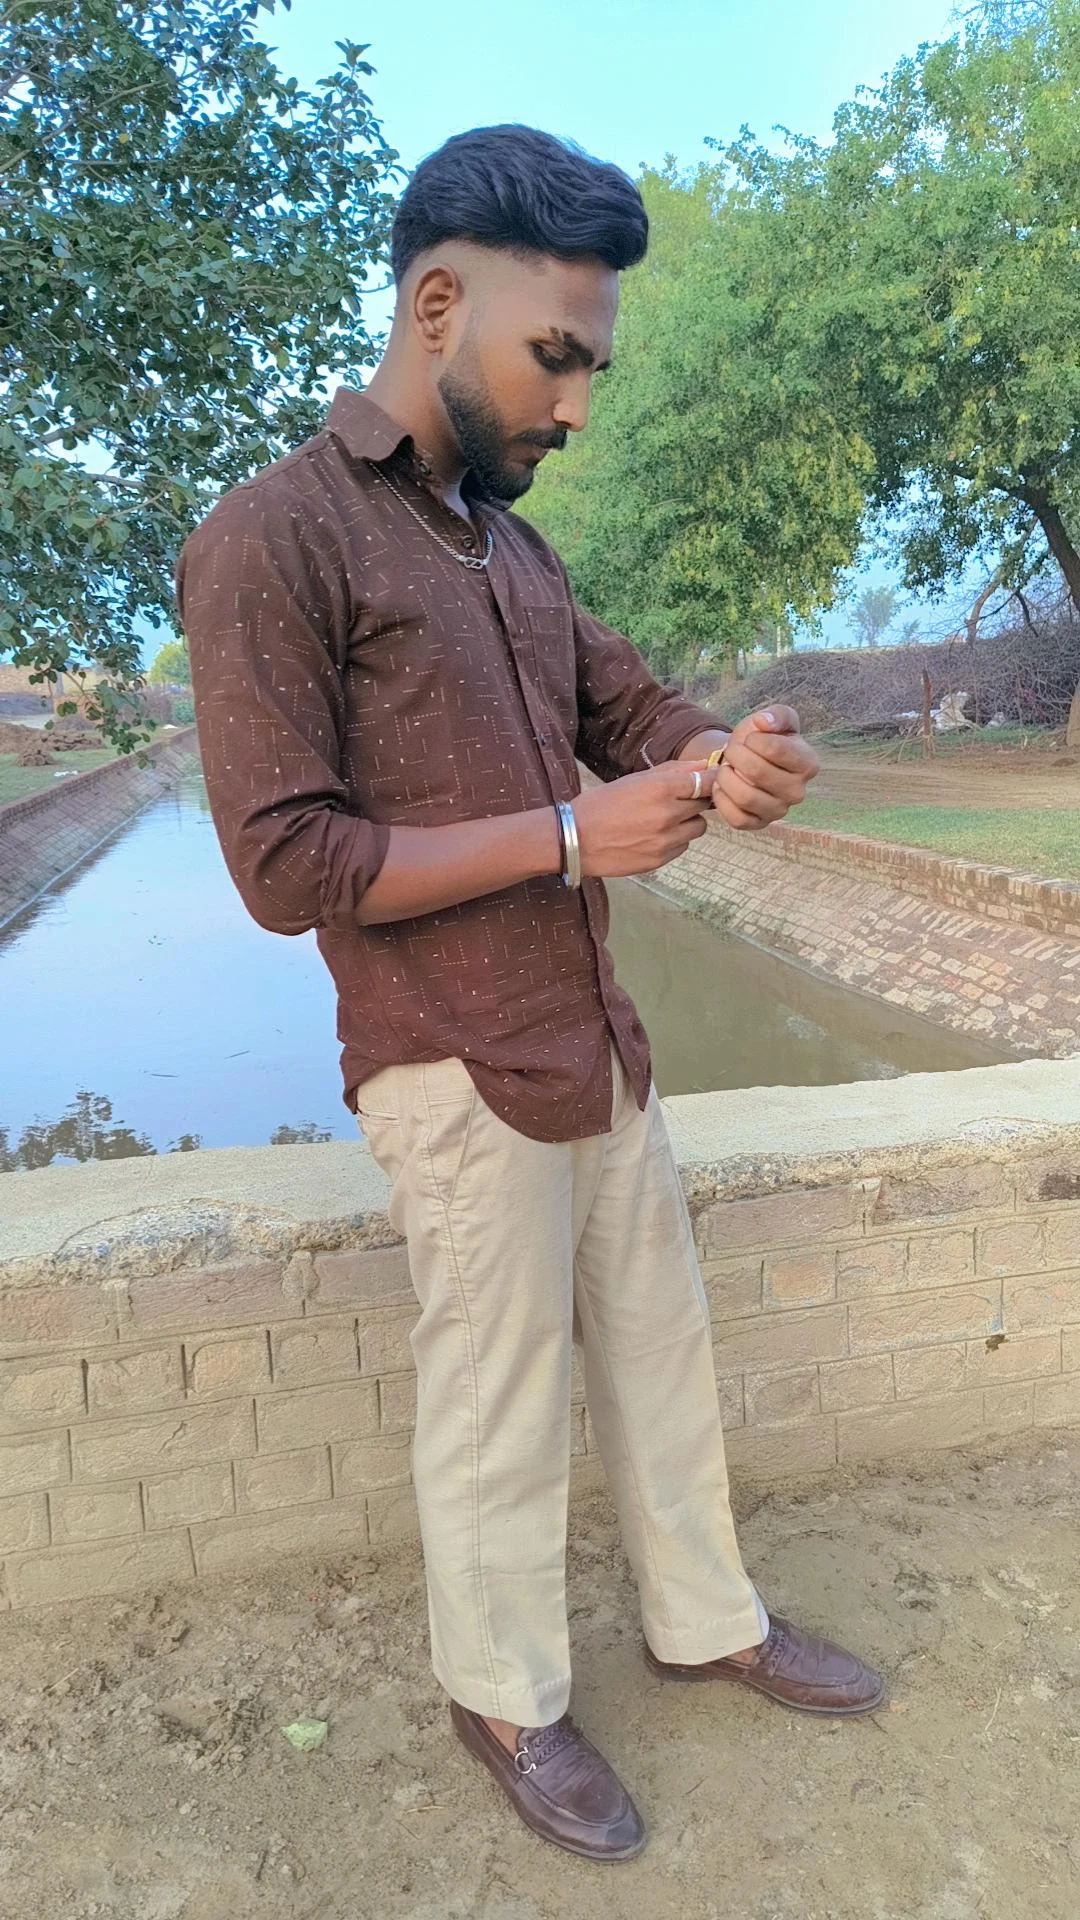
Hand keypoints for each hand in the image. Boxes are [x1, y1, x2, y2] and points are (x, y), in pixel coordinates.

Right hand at [573, 762, 712, 876]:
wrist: (574, 838)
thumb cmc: (601, 804)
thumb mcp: (634, 779)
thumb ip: (672, 771)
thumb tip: (704, 765)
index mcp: (661, 788)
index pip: (707, 782)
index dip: (711, 781)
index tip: (707, 782)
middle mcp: (668, 814)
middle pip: (704, 805)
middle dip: (695, 801)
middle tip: (675, 801)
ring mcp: (666, 840)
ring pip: (698, 828)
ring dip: (687, 822)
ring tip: (662, 820)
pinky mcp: (660, 860)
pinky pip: (682, 846)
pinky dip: (675, 840)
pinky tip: (652, 836)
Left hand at [710, 706, 818, 830]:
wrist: (748, 760)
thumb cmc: (763, 738)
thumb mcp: (774, 719)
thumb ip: (776, 714)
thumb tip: (764, 722)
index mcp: (808, 764)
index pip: (776, 749)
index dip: (754, 739)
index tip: (749, 738)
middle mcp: (798, 792)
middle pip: (757, 772)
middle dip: (736, 755)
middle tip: (732, 750)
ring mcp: (778, 811)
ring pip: (745, 797)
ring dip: (726, 777)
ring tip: (726, 767)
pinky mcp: (758, 824)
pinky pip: (736, 818)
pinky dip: (722, 799)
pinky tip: (722, 785)